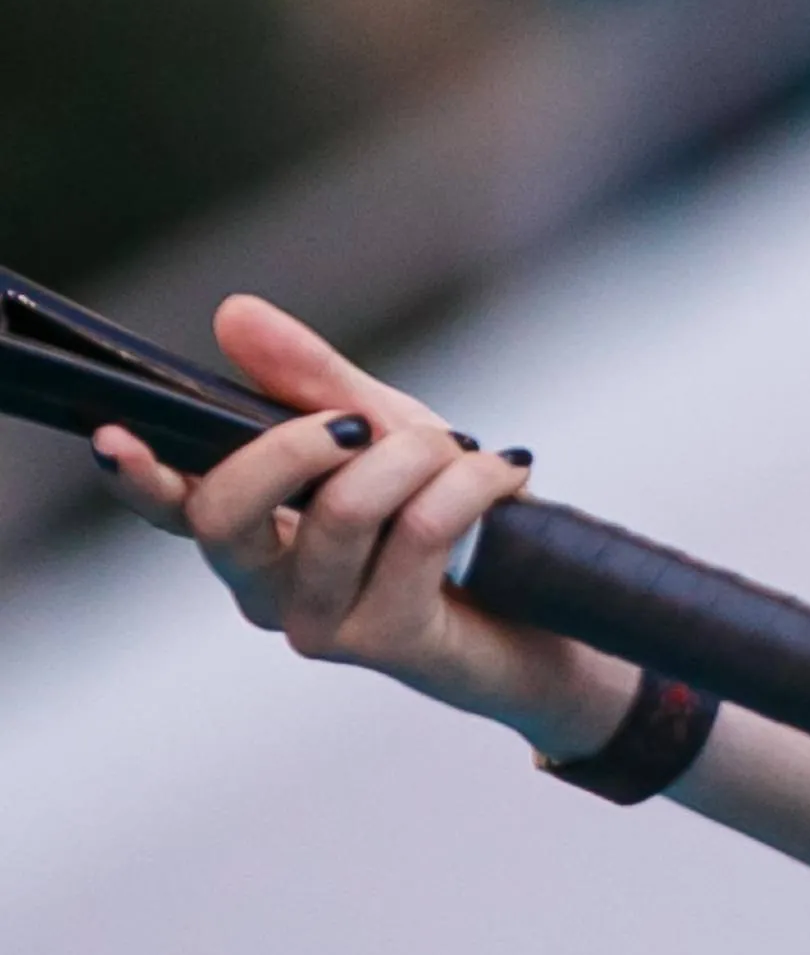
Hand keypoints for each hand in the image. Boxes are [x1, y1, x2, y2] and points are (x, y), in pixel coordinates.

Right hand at [89, 295, 623, 742]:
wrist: (550, 612)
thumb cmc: (455, 523)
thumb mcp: (385, 432)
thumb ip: (311, 381)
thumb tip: (234, 314)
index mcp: (250, 531)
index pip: (171, 507)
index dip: (138, 476)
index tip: (115, 435)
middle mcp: (266, 587)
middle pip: (226, 514)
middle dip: (295, 443)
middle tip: (365, 420)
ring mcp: (322, 623)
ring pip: (342, 512)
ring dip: (414, 455)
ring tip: (461, 449)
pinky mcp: (391, 641)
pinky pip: (421, 532)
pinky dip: (471, 482)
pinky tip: (505, 473)